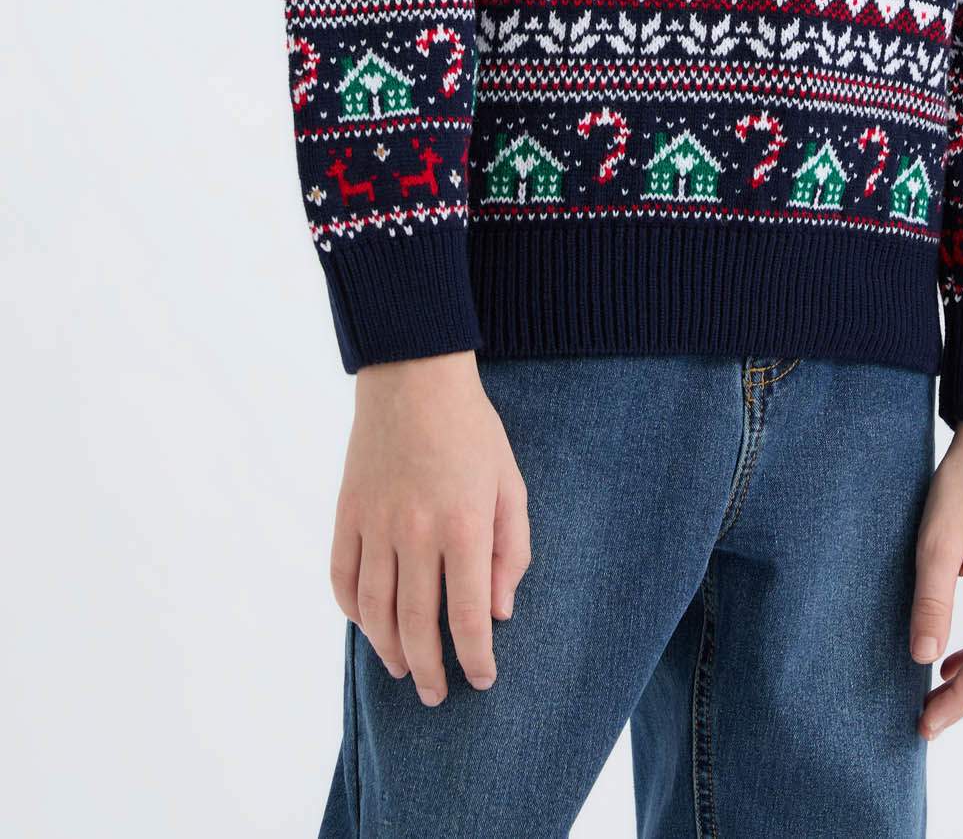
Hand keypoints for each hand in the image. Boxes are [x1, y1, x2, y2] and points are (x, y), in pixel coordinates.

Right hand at [329, 351, 531, 708]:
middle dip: (429, 670)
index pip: (469, 615)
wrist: (413, 376)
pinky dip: (353, 611)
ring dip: (388, 650)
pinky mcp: (346, 513)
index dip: (475, 657)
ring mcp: (375, 523)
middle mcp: (416, 532)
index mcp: (464, 525)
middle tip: (437, 695)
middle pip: (417, 625)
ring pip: (375, 611)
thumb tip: (500, 611)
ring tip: (404, 670)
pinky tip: (369, 625)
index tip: (481, 680)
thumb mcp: (510, 483)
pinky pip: (342, 578)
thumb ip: (510, 550)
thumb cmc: (472, 430)